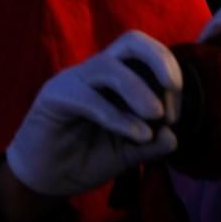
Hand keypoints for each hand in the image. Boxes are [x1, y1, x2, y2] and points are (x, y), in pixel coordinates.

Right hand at [5, 31, 180, 200]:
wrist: (46, 180)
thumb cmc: (87, 158)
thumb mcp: (129, 154)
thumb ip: (152, 145)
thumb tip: (172, 136)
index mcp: (119, 78)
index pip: (150, 57)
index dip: (170, 78)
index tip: (174, 117)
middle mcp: (97, 72)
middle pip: (132, 41)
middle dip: (160, 59)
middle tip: (173, 88)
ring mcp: (74, 81)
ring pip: (109, 66)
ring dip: (138, 89)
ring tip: (156, 115)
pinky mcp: (54, 97)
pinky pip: (89, 98)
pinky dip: (118, 116)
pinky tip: (137, 135)